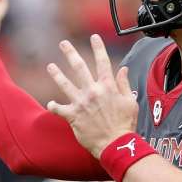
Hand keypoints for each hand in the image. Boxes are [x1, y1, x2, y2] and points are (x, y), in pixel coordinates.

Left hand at [46, 34, 137, 156]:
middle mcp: (92, 91)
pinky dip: (54, 106)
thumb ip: (124, 84)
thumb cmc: (126, 125)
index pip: (102, 62)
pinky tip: (50, 104)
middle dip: (70, 53)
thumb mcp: (131, 102)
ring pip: (65, 84)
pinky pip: (59, 109)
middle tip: (63, 43)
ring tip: (50, 66)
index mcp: (108, 86)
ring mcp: (81, 103)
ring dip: (56, 74)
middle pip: (79, 67)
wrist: (116, 144)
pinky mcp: (73, 116)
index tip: (93, 37)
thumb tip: (123, 69)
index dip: (98, 47)